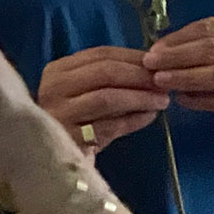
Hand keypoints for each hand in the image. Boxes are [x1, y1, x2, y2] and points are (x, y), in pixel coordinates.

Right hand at [35, 44, 170, 153]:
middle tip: (164, 83)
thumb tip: (153, 71)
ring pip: (107, 97)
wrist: (49, 159)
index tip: (159, 63)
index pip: (100, 54)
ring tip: (162, 100)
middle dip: (140, 75)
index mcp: (58, 70)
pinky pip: (109, 126)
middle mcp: (54, 88)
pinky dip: (133, 120)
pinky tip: (149, 117)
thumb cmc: (73, 122)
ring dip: (140, 97)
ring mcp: (59, 114)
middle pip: (105, 72)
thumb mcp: (85, 94)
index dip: (133, 57)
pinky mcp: (69, 139)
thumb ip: (111, 80)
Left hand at [146, 15, 213, 138]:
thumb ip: (198, 46)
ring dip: (187, 78)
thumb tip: (157, 50)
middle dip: (178, 57)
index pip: (209, 27)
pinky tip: (182, 100)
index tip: (153, 50)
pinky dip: (202, 100)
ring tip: (162, 81)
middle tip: (151, 65)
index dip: (178, 39)